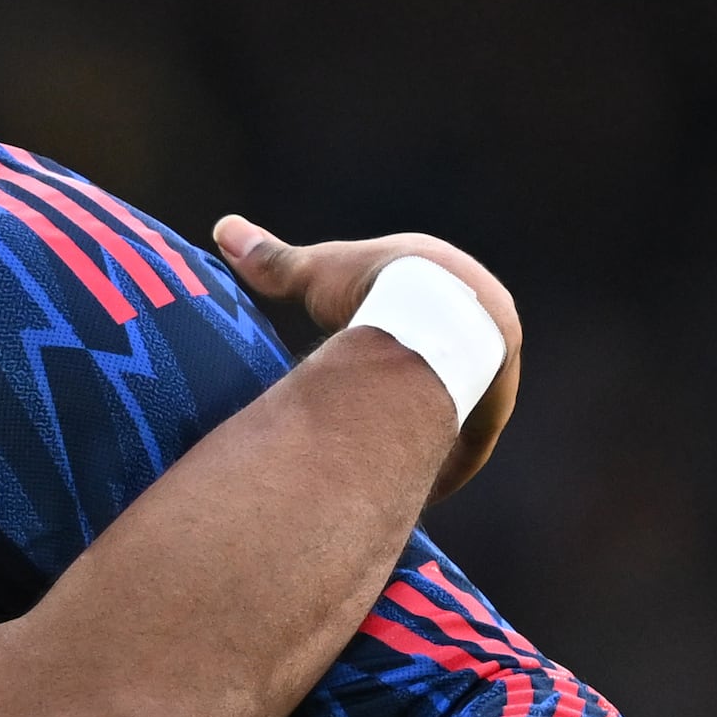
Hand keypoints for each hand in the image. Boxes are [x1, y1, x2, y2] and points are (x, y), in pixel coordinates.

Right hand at [211, 217, 522, 498]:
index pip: (424, 319)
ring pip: (455, 413)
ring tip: (380, 468)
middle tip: (371, 423)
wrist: (431, 307)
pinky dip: (433, 468)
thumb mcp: (315, 270)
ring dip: (424, 437)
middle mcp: (481, 327)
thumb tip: (223, 226)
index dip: (391, 341)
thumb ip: (273, 260)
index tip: (364, 361)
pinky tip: (404, 490)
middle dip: (412, 396)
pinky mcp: (491, 412)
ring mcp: (492, 372)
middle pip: (443, 372)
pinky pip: (461, 449)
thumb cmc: (375, 282)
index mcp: (448, 286)